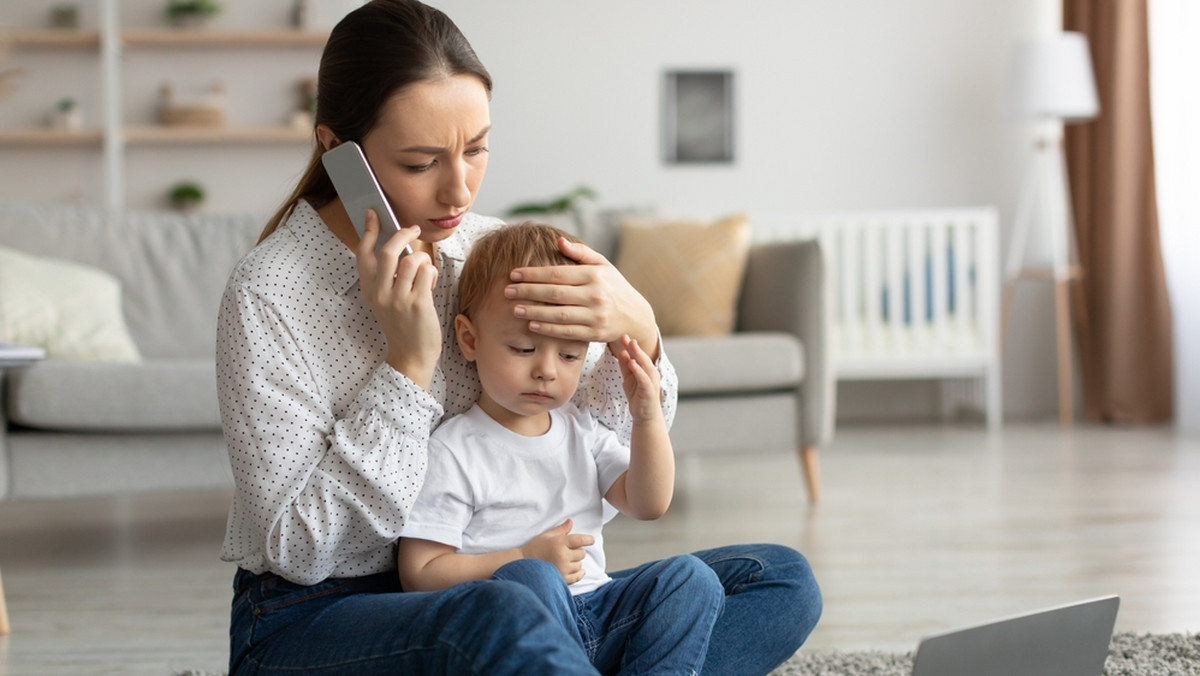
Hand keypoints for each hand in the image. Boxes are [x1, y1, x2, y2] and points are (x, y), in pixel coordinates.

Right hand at [356, 208, 440, 388]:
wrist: (412, 356)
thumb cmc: (404, 324)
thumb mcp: (387, 300)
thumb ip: (389, 277)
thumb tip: (401, 246)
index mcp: (369, 291)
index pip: (363, 254)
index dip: (368, 231)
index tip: (372, 213)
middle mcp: (379, 293)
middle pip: (389, 251)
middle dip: (403, 234)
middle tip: (412, 229)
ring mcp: (398, 299)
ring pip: (412, 259)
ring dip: (423, 260)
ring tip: (425, 271)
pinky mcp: (417, 303)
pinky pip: (426, 272)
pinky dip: (431, 272)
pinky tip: (430, 283)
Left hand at [505, 238, 659, 358]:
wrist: (635, 316)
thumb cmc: (613, 287)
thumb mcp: (603, 265)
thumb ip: (580, 253)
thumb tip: (559, 242)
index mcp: (594, 275)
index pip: (557, 273)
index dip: (533, 274)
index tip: (513, 274)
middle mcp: (595, 294)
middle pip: (554, 293)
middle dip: (528, 291)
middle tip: (507, 290)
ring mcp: (595, 315)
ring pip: (559, 314)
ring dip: (534, 312)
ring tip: (514, 309)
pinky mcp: (595, 333)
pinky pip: (567, 331)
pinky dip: (548, 329)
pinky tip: (532, 325)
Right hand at [520, 519, 594, 584]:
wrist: (523, 565)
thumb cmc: (534, 548)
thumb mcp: (546, 536)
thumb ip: (561, 530)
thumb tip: (571, 521)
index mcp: (559, 543)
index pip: (580, 540)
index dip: (588, 540)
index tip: (591, 540)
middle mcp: (563, 556)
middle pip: (581, 553)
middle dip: (578, 551)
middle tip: (569, 550)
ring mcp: (562, 568)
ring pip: (580, 565)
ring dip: (576, 562)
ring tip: (566, 560)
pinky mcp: (561, 579)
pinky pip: (577, 577)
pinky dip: (578, 573)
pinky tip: (575, 570)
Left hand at [618, 335, 663, 422]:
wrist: (645, 415)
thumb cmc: (638, 396)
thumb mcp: (628, 378)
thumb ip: (626, 366)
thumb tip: (622, 352)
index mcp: (646, 369)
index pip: (637, 355)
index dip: (630, 345)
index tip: (622, 335)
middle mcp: (651, 373)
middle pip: (642, 357)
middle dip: (634, 346)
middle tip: (625, 336)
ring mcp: (651, 381)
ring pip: (645, 365)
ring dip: (637, 355)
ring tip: (630, 345)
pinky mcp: (649, 391)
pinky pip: (644, 379)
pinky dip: (638, 370)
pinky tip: (632, 363)